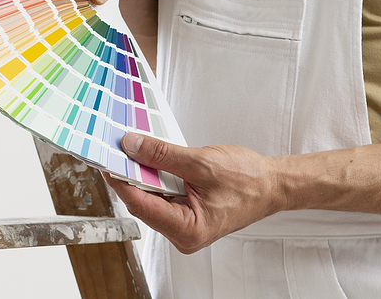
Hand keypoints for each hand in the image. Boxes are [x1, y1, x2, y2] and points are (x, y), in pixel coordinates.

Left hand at [105, 133, 287, 253]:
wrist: (273, 184)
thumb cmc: (248, 180)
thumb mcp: (201, 163)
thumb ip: (163, 155)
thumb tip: (133, 147)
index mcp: (188, 230)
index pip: (141, 205)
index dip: (121, 181)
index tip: (106, 161)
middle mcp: (183, 233)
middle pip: (143, 202)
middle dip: (130, 175)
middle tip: (117, 149)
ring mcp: (184, 225)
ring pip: (151, 197)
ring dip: (143, 175)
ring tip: (133, 151)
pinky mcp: (185, 213)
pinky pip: (162, 195)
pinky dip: (156, 177)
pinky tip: (151, 160)